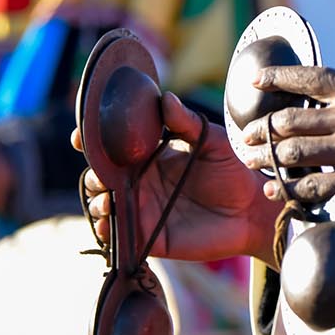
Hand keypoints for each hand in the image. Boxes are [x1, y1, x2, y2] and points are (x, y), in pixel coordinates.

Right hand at [75, 92, 279, 263]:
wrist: (252, 209)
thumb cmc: (233, 169)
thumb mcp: (211, 140)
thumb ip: (186, 122)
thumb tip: (164, 98)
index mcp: (149, 155)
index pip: (113, 145)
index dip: (92, 140)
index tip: (82, 135)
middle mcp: (140, 181)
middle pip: (102, 176)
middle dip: (93, 173)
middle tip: (98, 172)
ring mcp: (142, 209)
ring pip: (104, 205)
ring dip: (96, 201)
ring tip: (106, 200)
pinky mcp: (149, 237)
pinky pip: (119, 236)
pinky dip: (106, 231)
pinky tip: (107, 224)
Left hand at [239, 66, 334, 219]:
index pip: (309, 78)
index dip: (277, 78)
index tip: (253, 83)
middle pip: (290, 119)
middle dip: (261, 130)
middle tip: (246, 138)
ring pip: (294, 152)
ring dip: (267, 159)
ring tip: (252, 163)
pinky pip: (312, 186)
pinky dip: (289, 189)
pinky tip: (276, 191)